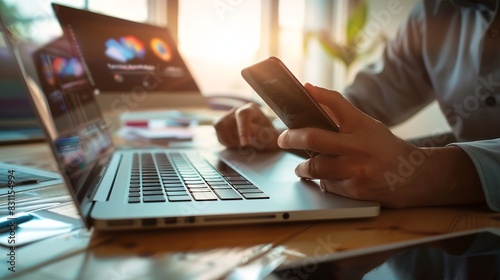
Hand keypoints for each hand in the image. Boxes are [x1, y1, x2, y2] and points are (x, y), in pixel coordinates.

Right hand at [213, 102, 279, 150]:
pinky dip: (226, 142)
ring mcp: (227, 116)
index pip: (243, 114)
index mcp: (252, 109)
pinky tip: (236, 145)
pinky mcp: (221, 125)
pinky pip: (218, 134)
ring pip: (220, 126)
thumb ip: (266, 135)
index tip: (245, 144)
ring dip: (230, 140)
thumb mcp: (272, 137)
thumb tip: (252, 132)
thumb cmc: (268, 136)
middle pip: (230, 122)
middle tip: (247, 146)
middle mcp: (237, 110)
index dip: (243, 129)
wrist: (262, 137)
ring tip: (241, 145)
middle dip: (237, 138)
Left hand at [277, 84, 483, 207]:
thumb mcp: (368, 126)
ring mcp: (355, 169)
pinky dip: (322, 181)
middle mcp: (357, 146)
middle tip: (283, 139)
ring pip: (314, 167)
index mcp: (362, 125)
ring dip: (303, 167)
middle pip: (312, 137)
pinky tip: (326, 178)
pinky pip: (326, 184)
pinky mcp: (354, 190)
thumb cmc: (386, 149)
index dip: (317, 95)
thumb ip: (342, 117)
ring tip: (301, 167)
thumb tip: (312, 98)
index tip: (302, 91)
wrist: (414, 177)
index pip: (335, 102)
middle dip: (290, 137)